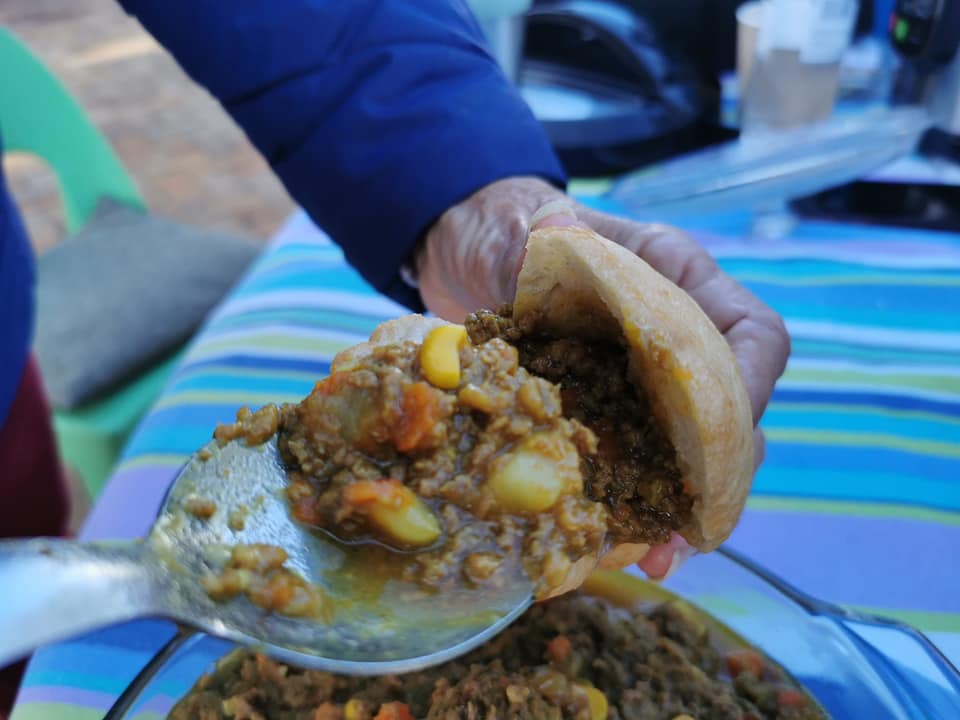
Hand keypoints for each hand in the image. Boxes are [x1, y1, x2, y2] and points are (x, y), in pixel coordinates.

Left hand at [417, 177, 789, 576]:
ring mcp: (644, 377)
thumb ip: (542, 241)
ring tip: (656, 556)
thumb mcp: (523, 230)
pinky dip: (632, 504)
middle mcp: (676, 333)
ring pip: (690, 449)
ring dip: (680, 506)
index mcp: (675, 279)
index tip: (726, 436)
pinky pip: (637, 463)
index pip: (751, 333)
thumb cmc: (508, 230)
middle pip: (730, 409)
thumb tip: (552, 240)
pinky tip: (615, 543)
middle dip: (717, 474)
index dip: (751, 386)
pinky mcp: (609, 411)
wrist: (472, 255)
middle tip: (689, 529)